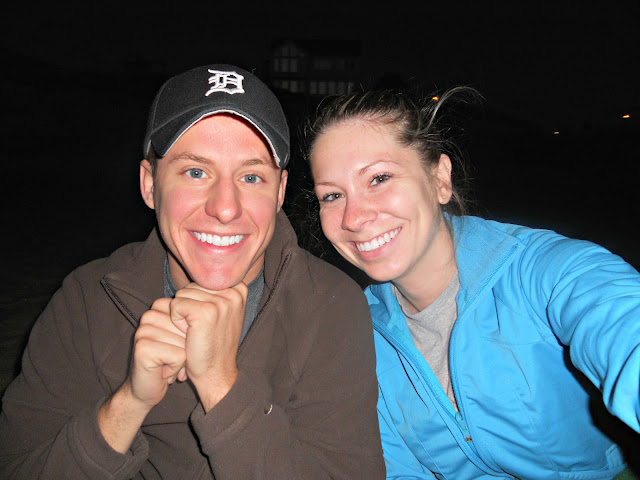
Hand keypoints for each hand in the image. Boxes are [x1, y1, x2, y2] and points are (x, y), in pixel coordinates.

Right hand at [127, 297, 187, 408]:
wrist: (150, 390)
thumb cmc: (173, 361)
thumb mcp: (188, 335)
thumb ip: (196, 318)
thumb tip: (218, 307)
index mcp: (159, 308)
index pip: (190, 311)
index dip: (194, 331)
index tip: (184, 344)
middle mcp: (149, 316)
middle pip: (189, 326)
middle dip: (190, 346)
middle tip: (176, 357)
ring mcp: (144, 330)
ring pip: (185, 341)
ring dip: (184, 359)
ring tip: (171, 365)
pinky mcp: (144, 348)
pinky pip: (178, 355)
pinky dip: (178, 368)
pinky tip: (167, 372)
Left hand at [170, 282, 247, 410]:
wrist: (217, 372)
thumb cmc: (215, 343)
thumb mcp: (225, 312)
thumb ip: (216, 291)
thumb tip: (199, 268)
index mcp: (239, 288)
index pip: (203, 280)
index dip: (198, 299)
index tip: (209, 319)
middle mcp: (234, 292)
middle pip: (192, 285)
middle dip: (189, 305)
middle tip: (201, 327)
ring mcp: (221, 302)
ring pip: (182, 294)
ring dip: (182, 314)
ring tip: (196, 331)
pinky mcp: (205, 312)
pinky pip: (176, 305)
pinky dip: (176, 320)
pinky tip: (189, 334)